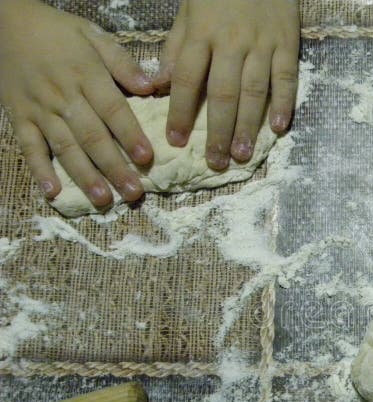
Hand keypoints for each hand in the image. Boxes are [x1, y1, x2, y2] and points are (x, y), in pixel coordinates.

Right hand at [0, 0, 154, 208]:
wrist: (6, 22)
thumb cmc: (59, 32)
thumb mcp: (94, 36)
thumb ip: (122, 62)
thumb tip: (151, 87)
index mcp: (86, 74)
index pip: (112, 109)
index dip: (130, 135)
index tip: (146, 158)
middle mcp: (63, 95)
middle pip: (92, 136)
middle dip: (114, 167)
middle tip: (133, 192)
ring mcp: (39, 108)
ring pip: (64, 147)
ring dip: (84, 175)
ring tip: (103, 199)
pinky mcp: (19, 116)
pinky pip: (28, 146)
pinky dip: (39, 169)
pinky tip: (53, 191)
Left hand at [153, 0, 299, 170]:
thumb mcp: (189, 11)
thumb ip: (176, 48)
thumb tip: (157, 84)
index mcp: (202, 33)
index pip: (186, 78)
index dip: (179, 111)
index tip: (175, 140)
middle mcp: (232, 41)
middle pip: (222, 93)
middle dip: (217, 131)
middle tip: (215, 161)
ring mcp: (263, 44)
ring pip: (254, 91)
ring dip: (248, 126)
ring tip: (243, 154)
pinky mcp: (288, 44)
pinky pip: (286, 78)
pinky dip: (284, 104)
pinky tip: (279, 128)